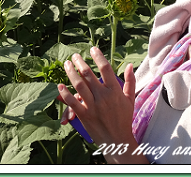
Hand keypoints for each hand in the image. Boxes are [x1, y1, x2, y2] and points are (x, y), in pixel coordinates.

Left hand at [57, 47, 148, 163]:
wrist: (117, 140)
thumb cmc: (124, 118)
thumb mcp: (130, 99)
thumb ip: (130, 81)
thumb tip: (130, 65)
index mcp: (114, 91)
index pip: (105, 68)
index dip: (98, 56)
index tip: (92, 49)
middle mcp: (103, 97)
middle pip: (88, 74)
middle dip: (80, 62)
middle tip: (74, 56)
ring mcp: (92, 106)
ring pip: (79, 85)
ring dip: (71, 72)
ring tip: (66, 64)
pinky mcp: (84, 115)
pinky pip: (72, 103)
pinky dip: (65, 94)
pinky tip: (60, 85)